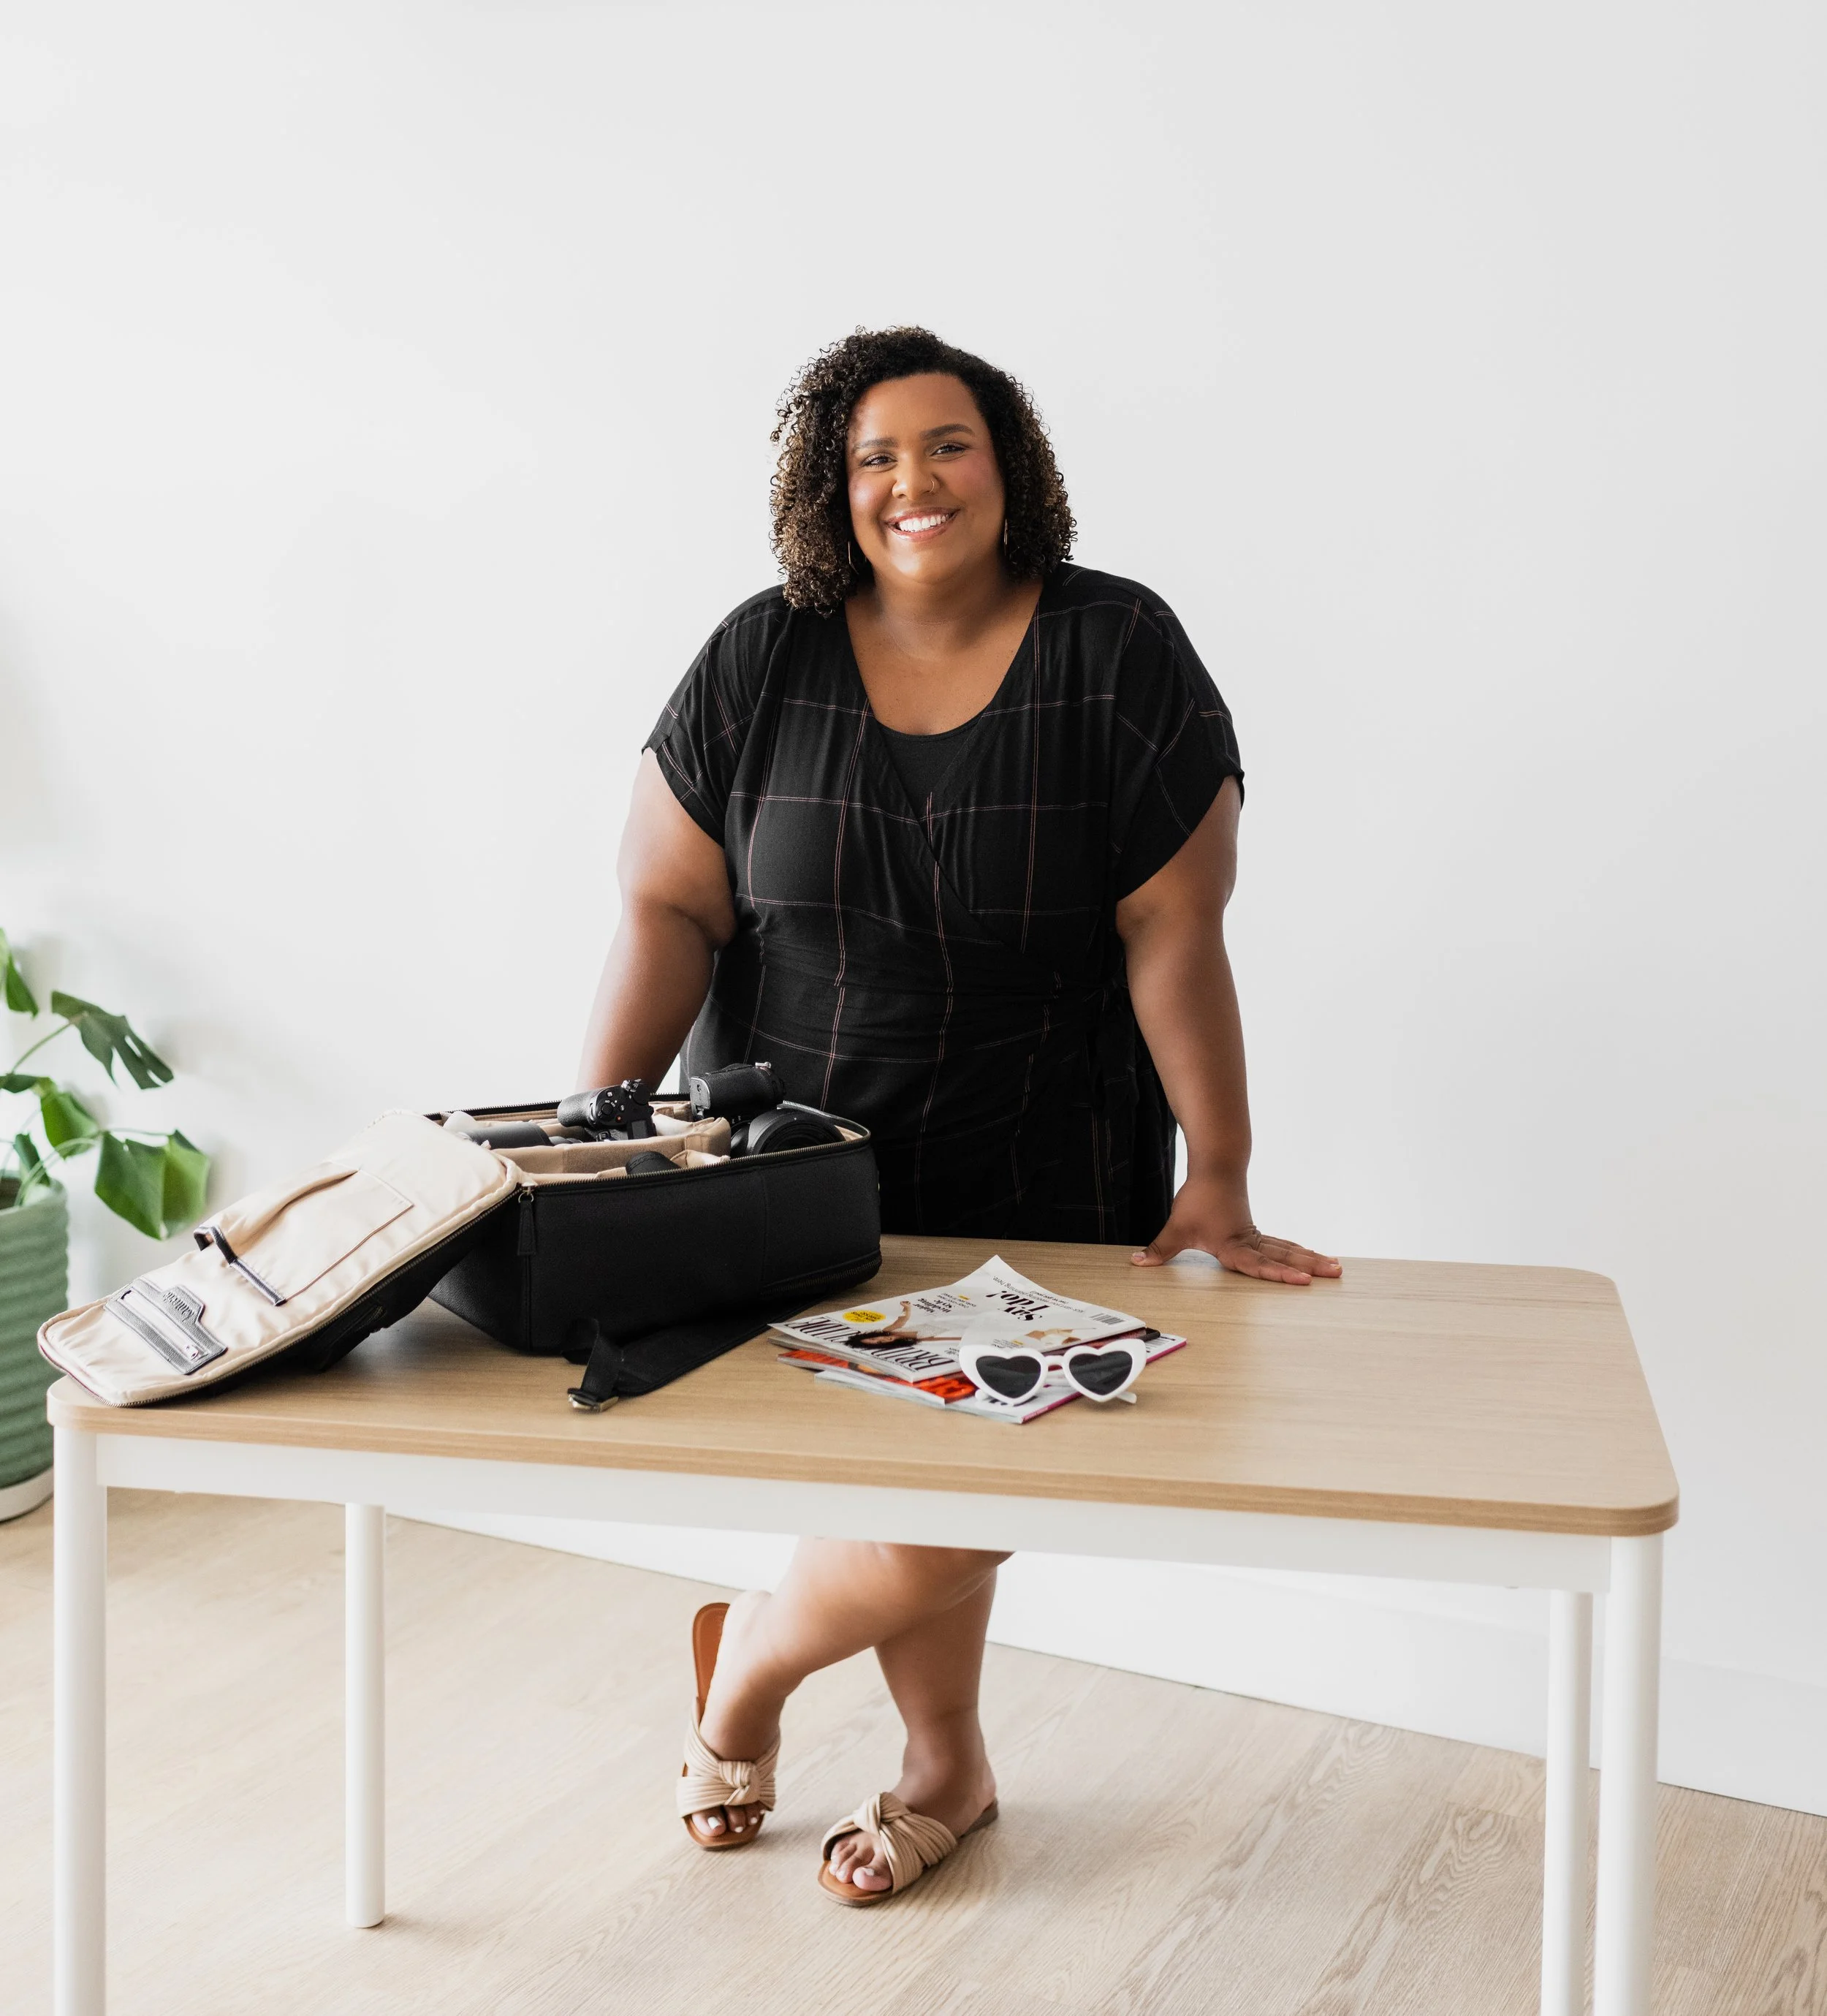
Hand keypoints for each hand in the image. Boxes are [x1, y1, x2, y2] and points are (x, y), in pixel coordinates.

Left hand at [1131, 1178, 1340, 1284]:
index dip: (1279, 1275)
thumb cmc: (1198, 1198)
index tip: (1302, 1281)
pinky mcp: (1256, 1231)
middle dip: (1310, 1267)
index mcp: (1233, 1245)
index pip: (1258, 1265)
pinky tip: (1310, 1258)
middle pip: (1285, 1256)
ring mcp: (1256, 1235)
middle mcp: (1250, 1241)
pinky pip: (1282, 1245)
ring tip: (1336, 1267)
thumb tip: (1138, 1263)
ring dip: (1310, 1259)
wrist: (1215, 1167)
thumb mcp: (1177, 1227)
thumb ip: (1160, 1249)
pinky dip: (1298, 1252)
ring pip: (1288, 1250)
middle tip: (1336, 1273)